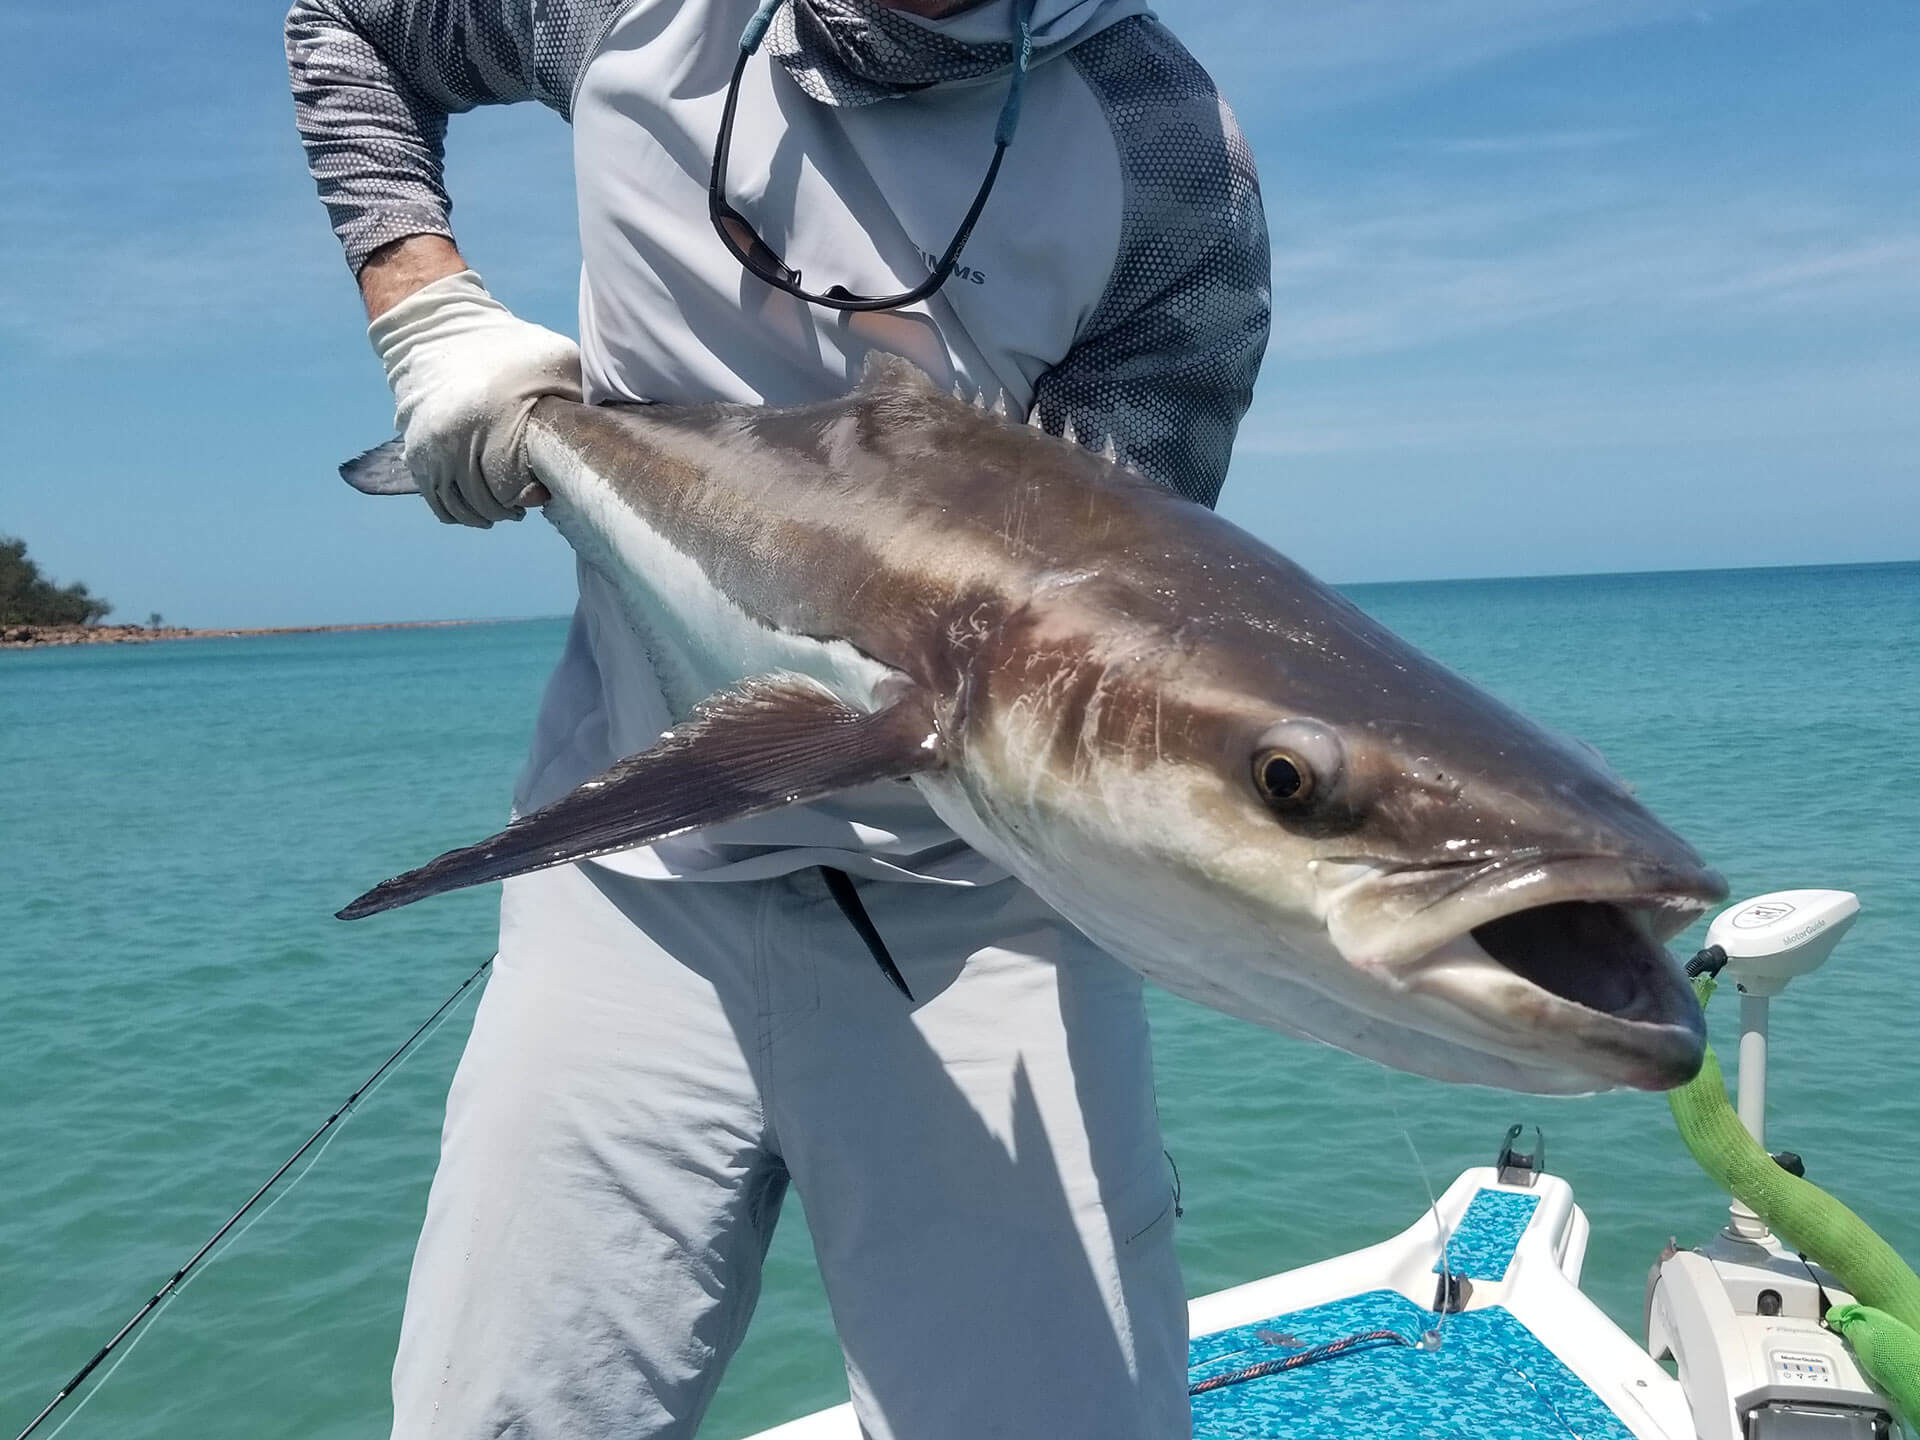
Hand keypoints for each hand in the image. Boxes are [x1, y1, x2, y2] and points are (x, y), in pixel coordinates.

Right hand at [368, 269, 581, 526]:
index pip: (511, 485)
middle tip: (526, 501)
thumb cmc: (510, 350)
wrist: (438, 330)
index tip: (542, 491)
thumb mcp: (557, 362)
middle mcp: (457, 436)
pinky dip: (459, 512)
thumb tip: (597, 444)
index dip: (530, 496)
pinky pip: (437, 502)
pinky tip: (479, 505)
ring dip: (486, 514)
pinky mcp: (415, 452)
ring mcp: (431, 447)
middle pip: (487, 501)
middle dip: (510, 508)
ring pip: (461, 507)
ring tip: (504, 506)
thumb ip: (577, 401)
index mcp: (496, 417)